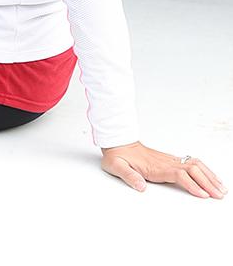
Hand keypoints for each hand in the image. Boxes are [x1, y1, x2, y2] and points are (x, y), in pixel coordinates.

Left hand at [101, 142, 225, 198]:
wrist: (117, 142)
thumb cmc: (117, 156)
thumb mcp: (116, 166)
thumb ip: (128, 176)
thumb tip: (140, 186)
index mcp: (155, 166)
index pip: (179, 175)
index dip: (192, 185)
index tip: (203, 195)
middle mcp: (165, 162)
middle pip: (192, 170)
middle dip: (208, 183)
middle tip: (220, 195)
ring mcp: (169, 160)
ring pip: (195, 165)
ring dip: (209, 176)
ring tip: (221, 188)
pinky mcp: (170, 160)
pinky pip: (192, 163)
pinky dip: (204, 170)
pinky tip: (211, 177)